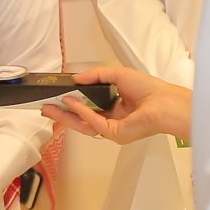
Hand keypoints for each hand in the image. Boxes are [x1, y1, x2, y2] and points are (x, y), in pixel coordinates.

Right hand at [41, 65, 190, 145]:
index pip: (88, 108)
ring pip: (83, 125)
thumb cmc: (149, 89)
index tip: (56, 96)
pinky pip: (93, 123)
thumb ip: (95, 76)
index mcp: (114, 109)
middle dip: (62, 113)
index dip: (71, 104)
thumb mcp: (117, 75)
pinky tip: (71, 103)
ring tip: (49, 107)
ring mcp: (112, 130)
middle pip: (81, 119)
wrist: (165, 102)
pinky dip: (81, 112)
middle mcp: (112, 121)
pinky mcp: (114, 134)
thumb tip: (75, 79)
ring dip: (65, 116)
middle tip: (44, 106)